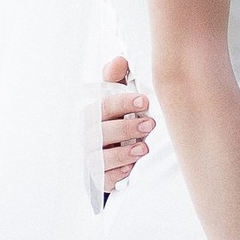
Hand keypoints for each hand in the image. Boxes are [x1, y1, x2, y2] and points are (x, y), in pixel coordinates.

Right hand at [101, 54, 155, 190]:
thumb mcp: (117, 99)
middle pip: (100, 132)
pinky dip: (116, 175)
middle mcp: (89, 137)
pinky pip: (104, 179)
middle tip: (150, 124)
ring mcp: (92, 159)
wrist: (112, 156)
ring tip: (143, 148)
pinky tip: (130, 170)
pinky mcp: (99, 179)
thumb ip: (117, 80)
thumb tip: (119, 60)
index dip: (122, 103)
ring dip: (122, 153)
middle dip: (126, 128)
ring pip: (100, 158)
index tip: (144, 101)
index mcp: (93, 114)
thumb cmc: (117, 121)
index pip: (103, 106)